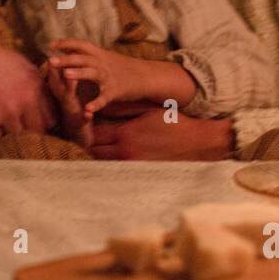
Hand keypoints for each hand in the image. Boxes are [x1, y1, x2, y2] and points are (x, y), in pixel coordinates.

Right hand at [0, 26, 56, 134]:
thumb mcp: (18, 64)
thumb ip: (35, 83)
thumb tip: (47, 102)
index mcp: (35, 85)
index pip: (52, 118)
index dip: (44, 122)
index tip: (35, 122)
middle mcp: (25, 99)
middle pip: (38, 132)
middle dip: (30, 132)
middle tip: (19, 128)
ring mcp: (7, 111)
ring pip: (18, 136)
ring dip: (11, 133)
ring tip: (2, 125)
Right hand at [43, 62, 93, 147]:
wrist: (78, 136)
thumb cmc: (71, 112)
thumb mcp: (65, 94)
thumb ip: (59, 81)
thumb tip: (52, 62)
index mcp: (61, 93)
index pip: (54, 75)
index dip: (53, 63)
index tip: (51, 48)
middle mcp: (63, 101)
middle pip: (56, 85)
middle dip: (54, 72)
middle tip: (51, 60)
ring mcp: (70, 112)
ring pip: (67, 99)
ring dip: (68, 89)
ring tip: (69, 78)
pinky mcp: (79, 124)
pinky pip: (82, 121)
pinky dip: (85, 117)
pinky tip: (88, 113)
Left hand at [46, 39, 144, 115]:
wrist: (145, 75)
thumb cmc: (122, 67)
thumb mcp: (104, 57)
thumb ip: (87, 55)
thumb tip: (68, 49)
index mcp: (99, 54)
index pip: (81, 45)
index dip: (66, 43)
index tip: (51, 45)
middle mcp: (103, 63)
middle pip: (83, 58)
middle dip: (67, 59)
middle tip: (51, 60)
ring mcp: (109, 77)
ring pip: (93, 73)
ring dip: (79, 73)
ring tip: (65, 75)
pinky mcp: (115, 91)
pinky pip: (104, 97)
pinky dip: (96, 103)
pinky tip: (87, 109)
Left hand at [90, 109, 234, 160]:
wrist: (195, 142)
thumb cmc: (172, 122)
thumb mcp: (146, 110)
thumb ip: (123, 111)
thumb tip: (102, 108)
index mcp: (125, 133)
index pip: (93, 135)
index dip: (85, 129)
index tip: (83, 124)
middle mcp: (125, 151)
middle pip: (94, 151)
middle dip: (88, 143)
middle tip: (87, 135)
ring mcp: (132, 164)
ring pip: (103, 162)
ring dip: (98, 153)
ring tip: (98, 144)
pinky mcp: (139, 171)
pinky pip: (117, 167)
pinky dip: (111, 161)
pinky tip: (113, 153)